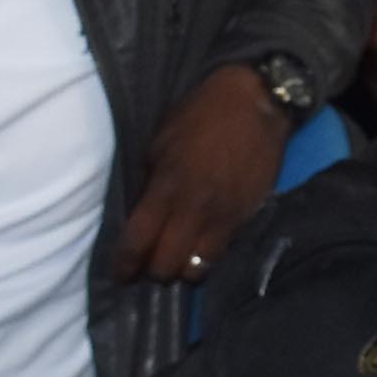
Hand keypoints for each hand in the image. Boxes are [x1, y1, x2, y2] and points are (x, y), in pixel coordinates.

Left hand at [115, 68, 294, 284]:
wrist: (257, 104)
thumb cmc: (201, 115)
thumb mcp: (161, 141)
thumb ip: (150, 181)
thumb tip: (139, 212)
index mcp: (166, 185)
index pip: (138, 240)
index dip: (124, 264)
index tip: (119, 272)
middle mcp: (193, 208)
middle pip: (165, 265)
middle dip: (152, 270)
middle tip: (148, 264)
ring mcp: (222, 216)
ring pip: (195, 269)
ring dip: (181, 270)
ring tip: (177, 260)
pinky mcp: (244, 218)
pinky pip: (220, 254)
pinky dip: (205, 259)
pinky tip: (199, 250)